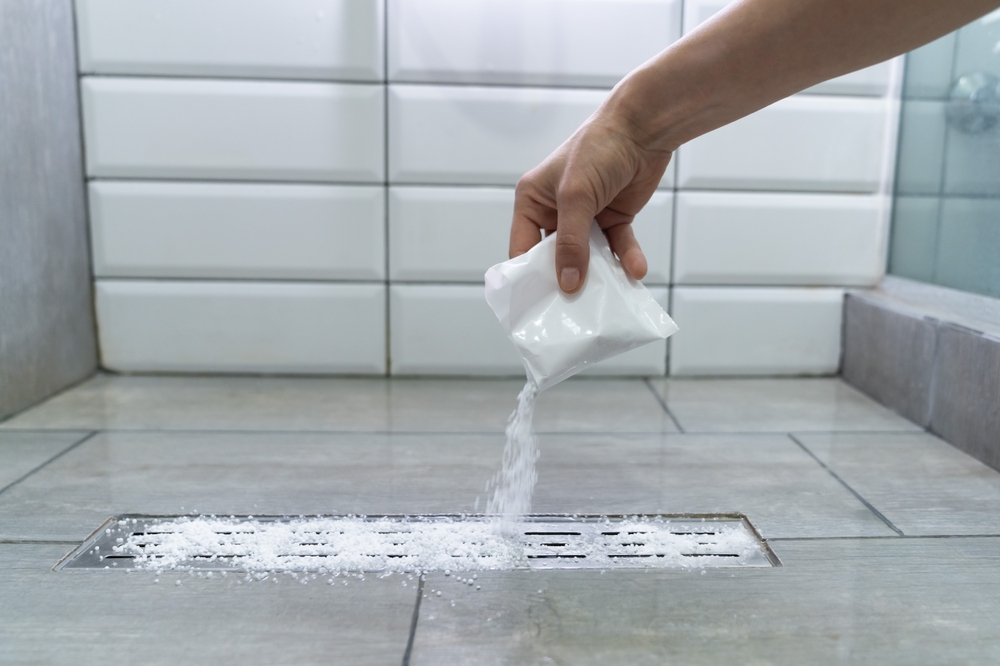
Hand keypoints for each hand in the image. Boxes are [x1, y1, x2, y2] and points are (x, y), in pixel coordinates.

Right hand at [510, 110, 672, 292]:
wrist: (642, 128)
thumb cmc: (597, 150)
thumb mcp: (576, 198)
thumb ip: (571, 243)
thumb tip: (568, 285)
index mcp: (533, 202)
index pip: (523, 248)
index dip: (529, 276)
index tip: (538, 306)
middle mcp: (556, 212)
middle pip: (556, 258)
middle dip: (567, 280)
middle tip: (574, 310)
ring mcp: (586, 217)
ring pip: (589, 257)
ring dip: (601, 275)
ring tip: (608, 298)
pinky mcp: (613, 218)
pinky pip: (617, 247)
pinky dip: (626, 259)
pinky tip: (635, 271)